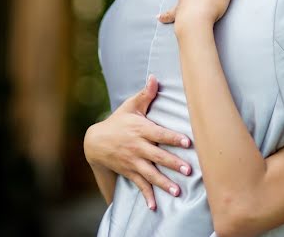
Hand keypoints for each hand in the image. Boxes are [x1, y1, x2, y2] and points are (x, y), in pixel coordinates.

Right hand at [84, 75, 192, 209]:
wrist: (96, 142)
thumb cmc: (118, 121)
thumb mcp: (130, 106)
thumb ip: (145, 94)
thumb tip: (155, 77)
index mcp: (141, 129)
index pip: (160, 134)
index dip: (173, 138)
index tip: (187, 142)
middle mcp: (138, 147)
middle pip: (158, 156)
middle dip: (173, 163)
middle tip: (188, 169)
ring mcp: (133, 161)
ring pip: (150, 173)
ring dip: (164, 183)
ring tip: (177, 191)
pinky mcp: (129, 172)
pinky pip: (139, 185)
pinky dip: (146, 196)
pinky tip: (154, 206)